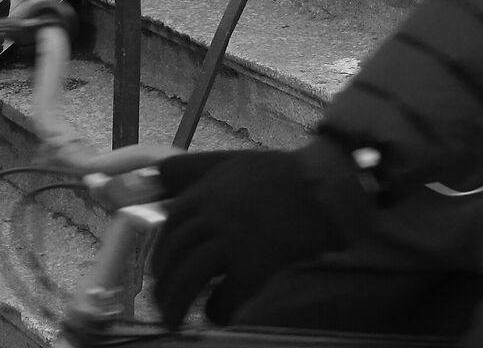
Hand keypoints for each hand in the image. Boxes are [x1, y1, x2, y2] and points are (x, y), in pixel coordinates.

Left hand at [151, 142, 373, 325]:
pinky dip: (215, 309)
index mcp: (206, 192)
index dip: (161, 251)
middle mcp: (214, 215)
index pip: (170, 226)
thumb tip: (157, 173)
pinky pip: (224, 296)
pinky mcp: (255, 267)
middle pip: (174, 254)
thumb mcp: (231, 162)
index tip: (160, 269)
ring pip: (190, 277)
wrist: (324, 188)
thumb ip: (194, 169)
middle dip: (163, 282)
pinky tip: (217, 313)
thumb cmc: (281, 176)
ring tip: (174, 320)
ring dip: (176, 303)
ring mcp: (234, 241)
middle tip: (161, 301)